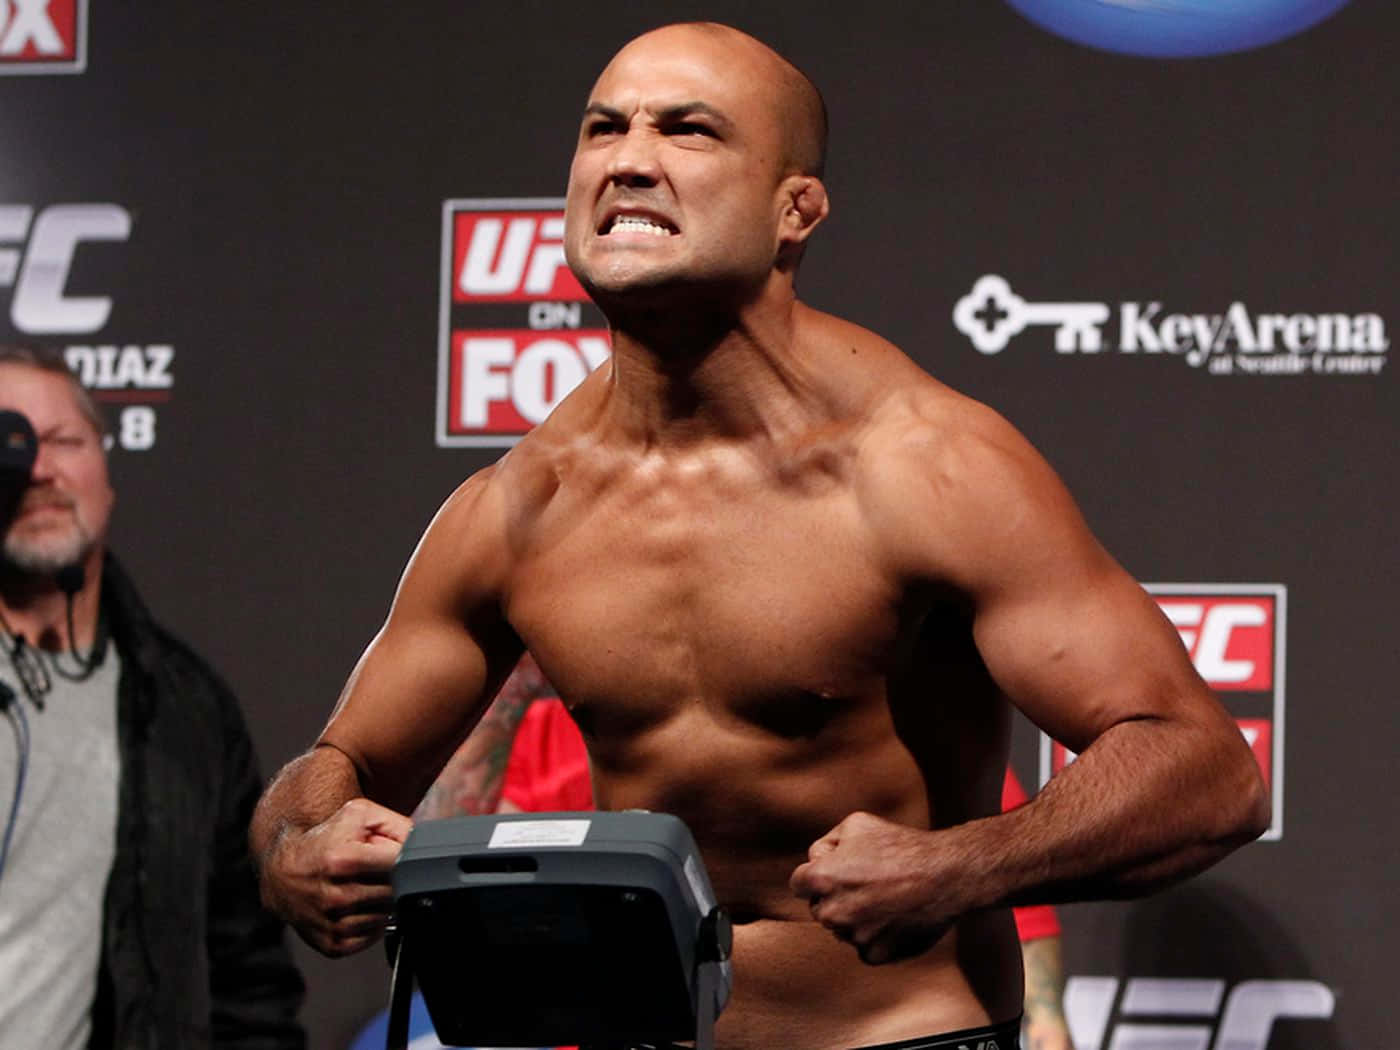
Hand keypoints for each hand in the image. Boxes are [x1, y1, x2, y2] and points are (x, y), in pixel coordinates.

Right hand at [259, 798, 412, 956]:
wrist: (282, 871)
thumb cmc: (327, 839)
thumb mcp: (359, 816)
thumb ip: (398, 825)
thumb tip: (425, 845)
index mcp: (343, 859)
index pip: (399, 866)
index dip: (405, 860)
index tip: (397, 857)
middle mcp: (336, 894)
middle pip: (395, 893)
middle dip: (394, 880)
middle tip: (377, 872)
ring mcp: (332, 923)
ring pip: (386, 917)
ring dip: (384, 903)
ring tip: (365, 887)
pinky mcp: (331, 944)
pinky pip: (371, 937)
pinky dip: (372, 923)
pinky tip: (359, 907)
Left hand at [789, 811, 960, 964]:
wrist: (946, 875)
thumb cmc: (902, 846)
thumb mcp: (857, 824)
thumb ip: (826, 843)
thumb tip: (816, 861)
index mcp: (823, 878)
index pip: (798, 884)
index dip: (816, 875)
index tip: (837, 872)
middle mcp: (833, 912)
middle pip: (819, 908)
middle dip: (834, 897)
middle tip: (866, 883)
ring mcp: (854, 936)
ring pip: (842, 929)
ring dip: (854, 918)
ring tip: (883, 898)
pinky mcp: (876, 953)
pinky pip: (863, 947)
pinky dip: (874, 936)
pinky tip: (892, 917)